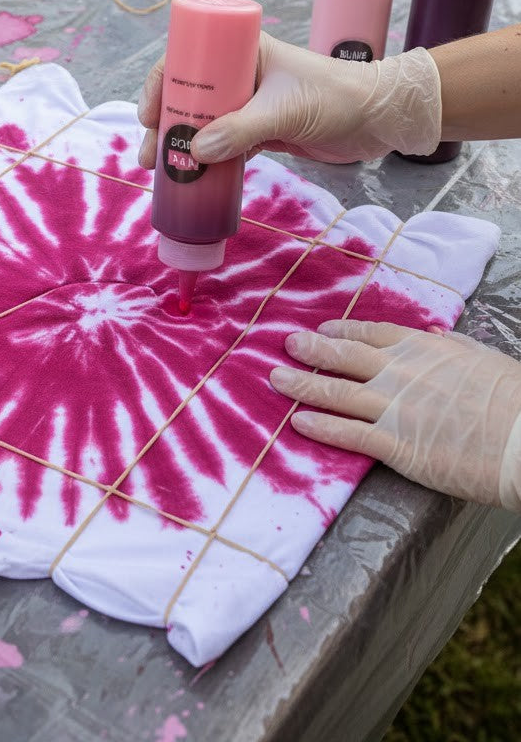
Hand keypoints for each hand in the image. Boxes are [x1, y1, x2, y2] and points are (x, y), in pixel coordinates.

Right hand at [137, 33, 441, 167]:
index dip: (161, 84)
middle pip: (189, 96)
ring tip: (161, 172)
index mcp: (243, 52)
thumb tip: (195, 153)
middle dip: (164, 125)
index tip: (148, 114)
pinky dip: (208, 161)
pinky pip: (224, 145)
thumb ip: (240, 130)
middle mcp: (241, 75)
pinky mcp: (261, 131)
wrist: (380, 119)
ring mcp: (250, 104)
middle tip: (150, 156)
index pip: (189, 59)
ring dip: (181, 147)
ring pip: (203, 124)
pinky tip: (194, 178)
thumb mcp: (284, 111)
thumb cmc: (337, 97)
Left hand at [271, 320, 520, 510]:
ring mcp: (394, 408)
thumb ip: (451, 345)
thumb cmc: (513, 399)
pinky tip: (298, 422)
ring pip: (336, 392)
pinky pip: (349, 433)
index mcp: (423, 348)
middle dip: (311, 350)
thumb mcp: (483, 358)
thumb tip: (434, 333)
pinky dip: (320, 427)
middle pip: (344, 356)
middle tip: (286, 345)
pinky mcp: (396, 445)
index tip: (322, 329)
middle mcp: (400, 373)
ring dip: (302, 385)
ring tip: (276, 379)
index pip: (371, 333)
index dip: (342, 331)